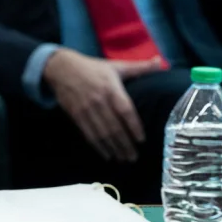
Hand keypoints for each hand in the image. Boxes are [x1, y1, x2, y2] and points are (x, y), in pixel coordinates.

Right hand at [43, 49, 163, 161]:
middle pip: (114, 127)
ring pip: (102, 133)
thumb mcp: (116, 65)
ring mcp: (86, 109)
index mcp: (111, 88)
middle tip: (134, 157)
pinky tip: (107, 155)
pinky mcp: (76, 115)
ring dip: (113, 148)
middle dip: (125, 144)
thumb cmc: (92, 67)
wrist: (61, 68)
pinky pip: (88, 134)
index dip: (133, 126)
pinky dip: (98, 147)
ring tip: (123, 159)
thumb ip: (139, 67)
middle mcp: (99, 100)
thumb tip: (160, 62)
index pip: (125, 110)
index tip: (141, 140)